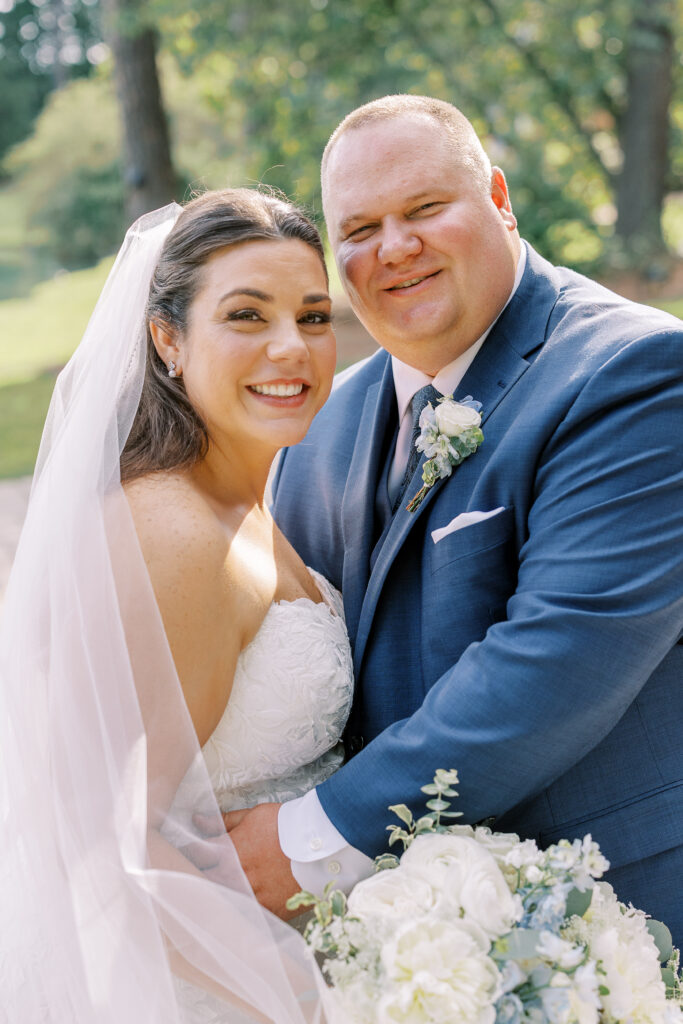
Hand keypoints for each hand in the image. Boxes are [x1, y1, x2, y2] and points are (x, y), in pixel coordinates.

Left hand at [194, 803, 300, 919]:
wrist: (321, 847)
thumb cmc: (288, 826)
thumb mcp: (254, 816)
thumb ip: (224, 822)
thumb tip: (198, 821)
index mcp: (227, 852)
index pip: (194, 855)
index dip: (187, 853)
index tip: (186, 851)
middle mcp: (234, 877)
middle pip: (203, 882)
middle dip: (198, 876)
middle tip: (198, 871)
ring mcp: (250, 897)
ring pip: (221, 901)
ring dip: (218, 895)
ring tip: (222, 890)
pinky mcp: (266, 912)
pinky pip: (245, 915)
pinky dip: (240, 910)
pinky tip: (242, 905)